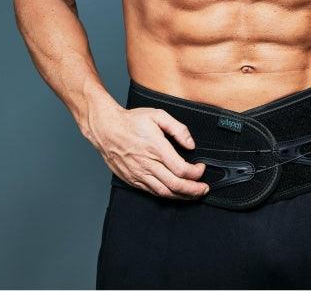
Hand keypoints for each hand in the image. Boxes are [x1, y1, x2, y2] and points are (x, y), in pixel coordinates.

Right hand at [84, 103, 209, 199]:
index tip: (201, 168)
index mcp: (156, 148)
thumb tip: (191, 144)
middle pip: (175, 185)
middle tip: (204, 189)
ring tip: (193, 194)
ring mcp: (139, 174)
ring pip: (164, 192)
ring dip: (182, 196)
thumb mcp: (158, 115)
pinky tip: (174, 193)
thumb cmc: (131, 121)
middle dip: (194, 190)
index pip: (181, 169)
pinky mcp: (132, 179)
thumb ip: (178, 129)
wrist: (106, 129)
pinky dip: (166, 195)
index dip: (196, 173)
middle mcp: (148, 164)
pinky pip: (152, 192)